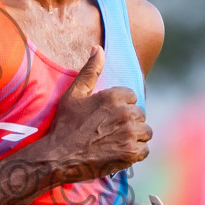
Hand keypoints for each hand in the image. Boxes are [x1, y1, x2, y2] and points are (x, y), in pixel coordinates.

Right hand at [40, 45, 151, 180]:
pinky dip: (135, 152)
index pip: (132, 96)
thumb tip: (98, 48)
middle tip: (110, 129)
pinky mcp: (131, 153)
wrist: (59, 156)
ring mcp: (130, 134)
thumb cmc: (65, 124)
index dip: (120, 106)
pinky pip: (144, 150)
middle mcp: (125, 113)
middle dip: (129, 121)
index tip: (107, 115)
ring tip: (117, 140)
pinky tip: (120, 151)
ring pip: (145, 132)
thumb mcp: (74, 94)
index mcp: (114, 96)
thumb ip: (90, 70)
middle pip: (140, 114)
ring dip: (134, 136)